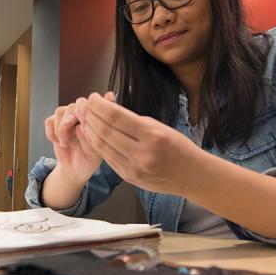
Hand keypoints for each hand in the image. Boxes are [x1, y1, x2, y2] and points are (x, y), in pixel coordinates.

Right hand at [44, 99, 102, 184]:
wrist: (74, 170)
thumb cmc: (87, 160)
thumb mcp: (93, 153)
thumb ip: (88, 138)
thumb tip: (80, 126)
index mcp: (96, 120)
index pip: (91, 106)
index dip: (84, 110)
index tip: (80, 123)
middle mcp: (83, 115)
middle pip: (73, 106)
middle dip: (68, 121)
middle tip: (67, 138)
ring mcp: (69, 118)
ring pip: (60, 111)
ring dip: (60, 129)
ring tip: (64, 143)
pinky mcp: (56, 124)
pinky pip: (49, 121)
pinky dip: (51, 132)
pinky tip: (57, 141)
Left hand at [75, 92, 200, 194]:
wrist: (193, 176)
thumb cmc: (180, 148)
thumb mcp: (161, 127)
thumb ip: (134, 121)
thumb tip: (108, 109)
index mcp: (152, 135)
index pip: (116, 117)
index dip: (99, 105)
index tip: (92, 97)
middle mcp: (142, 153)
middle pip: (105, 131)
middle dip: (89, 116)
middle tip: (82, 105)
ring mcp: (134, 168)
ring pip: (102, 146)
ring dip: (88, 130)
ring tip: (82, 118)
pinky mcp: (129, 177)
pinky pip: (107, 158)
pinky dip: (95, 144)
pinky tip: (89, 135)